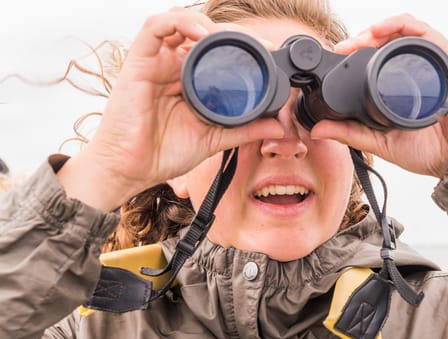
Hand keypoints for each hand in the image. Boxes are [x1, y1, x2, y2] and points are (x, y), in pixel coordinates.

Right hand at [57, 8, 283, 210]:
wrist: (132, 170)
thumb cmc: (163, 153)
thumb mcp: (214, 138)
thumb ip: (245, 130)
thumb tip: (278, 127)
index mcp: (189, 80)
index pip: (216, 48)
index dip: (242, 44)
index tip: (269, 54)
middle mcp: (172, 65)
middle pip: (203, 31)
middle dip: (233, 33)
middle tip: (259, 46)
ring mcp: (156, 61)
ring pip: (181, 21)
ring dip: (209, 24)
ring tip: (232, 39)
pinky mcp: (138, 62)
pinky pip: (155, 27)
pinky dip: (181, 22)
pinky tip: (201, 34)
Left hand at [310, 14, 447, 178]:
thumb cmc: (432, 151)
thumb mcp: (381, 142)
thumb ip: (351, 133)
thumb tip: (318, 129)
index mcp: (402, 88)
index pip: (377, 60)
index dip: (355, 54)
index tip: (336, 58)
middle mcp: (416, 71)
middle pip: (386, 41)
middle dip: (361, 39)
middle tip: (342, 48)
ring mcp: (430, 62)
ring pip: (400, 31)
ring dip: (375, 29)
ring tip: (357, 40)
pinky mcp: (444, 56)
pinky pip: (420, 29)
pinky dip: (398, 23)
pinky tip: (379, 30)